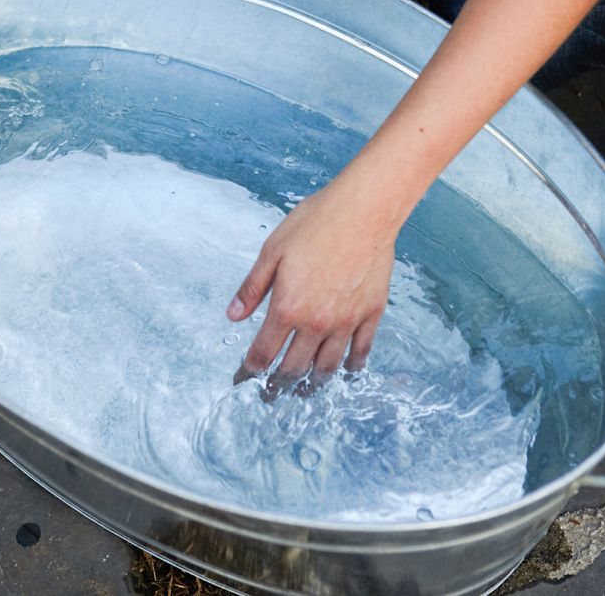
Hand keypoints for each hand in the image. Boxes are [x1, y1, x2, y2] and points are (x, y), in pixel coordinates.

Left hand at [225, 176, 399, 390]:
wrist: (363, 210)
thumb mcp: (272, 251)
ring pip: (327, 366)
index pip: (263, 351)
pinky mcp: (371, 313)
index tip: (243, 378)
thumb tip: (233, 316)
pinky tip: (345, 371)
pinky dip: (351, 366)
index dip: (250, 369)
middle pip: (294, 367)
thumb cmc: (315, 223)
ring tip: (305, 390)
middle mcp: (317, 322)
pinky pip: (361, 350)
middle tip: (271, 394)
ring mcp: (347, 321)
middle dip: (278, 384)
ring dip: (313, 382)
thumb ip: (252, 287)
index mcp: (287, 307)